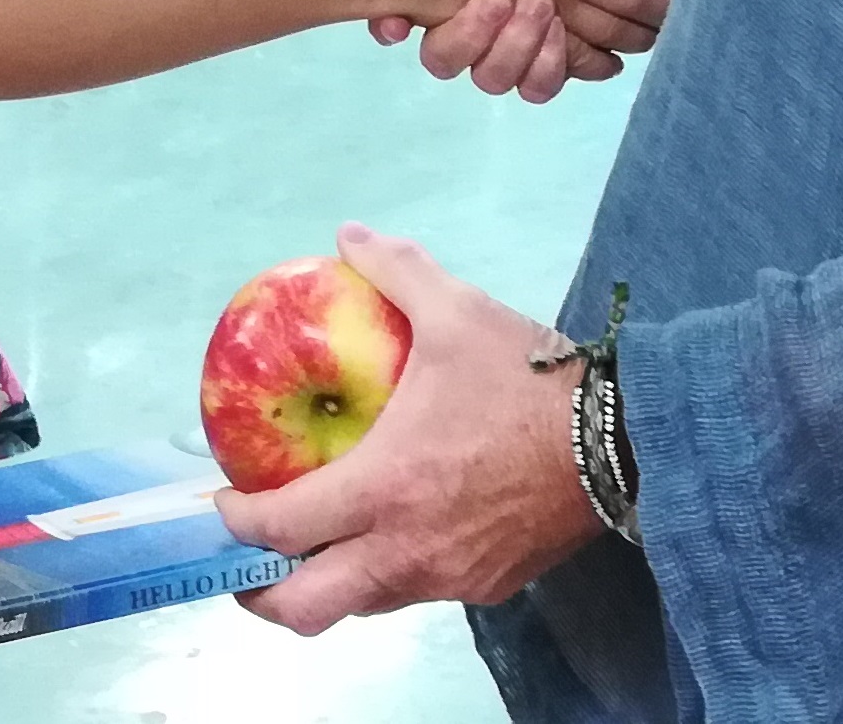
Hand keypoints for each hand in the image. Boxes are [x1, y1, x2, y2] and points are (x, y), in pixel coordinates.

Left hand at [214, 226, 598, 632]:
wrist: (620, 440)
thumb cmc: (527, 379)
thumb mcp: (457, 311)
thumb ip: (395, 271)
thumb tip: (348, 235)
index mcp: (384, 487)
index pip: (282, 528)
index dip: (237, 519)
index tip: (223, 500)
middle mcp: (405, 550)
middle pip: (306, 608)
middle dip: (262, 591)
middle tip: (248, 558)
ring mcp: (448, 579)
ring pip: (364, 605)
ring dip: (329, 580)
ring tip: (318, 542)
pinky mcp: (487, 587)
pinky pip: (419, 594)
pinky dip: (390, 571)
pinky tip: (398, 528)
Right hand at [372, 0, 698, 98]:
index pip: (397, 8)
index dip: (390, 22)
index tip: (401, 21)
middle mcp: (475, 17)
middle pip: (444, 58)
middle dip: (467, 37)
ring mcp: (515, 43)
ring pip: (493, 78)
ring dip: (516, 51)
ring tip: (547, 10)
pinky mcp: (555, 60)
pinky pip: (540, 86)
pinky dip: (556, 66)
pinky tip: (584, 41)